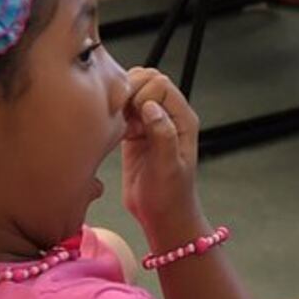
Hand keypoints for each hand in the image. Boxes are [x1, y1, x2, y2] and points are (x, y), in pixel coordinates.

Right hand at [115, 67, 206, 246]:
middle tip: (124, 115)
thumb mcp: (168, 168)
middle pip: (148, 81)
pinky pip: (124, 111)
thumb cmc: (171, 197)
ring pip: (134, 93)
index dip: (144, 92)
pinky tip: (116, 132)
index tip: (135, 114)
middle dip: (131, 91)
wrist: (162, 216)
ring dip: (122, 102)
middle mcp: (168, 117)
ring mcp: (151, 124)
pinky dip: (116, 115)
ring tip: (120, 125)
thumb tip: (152, 107)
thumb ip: (163, 136)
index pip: (162, 84)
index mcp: (183, 120)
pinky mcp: (135, 134)